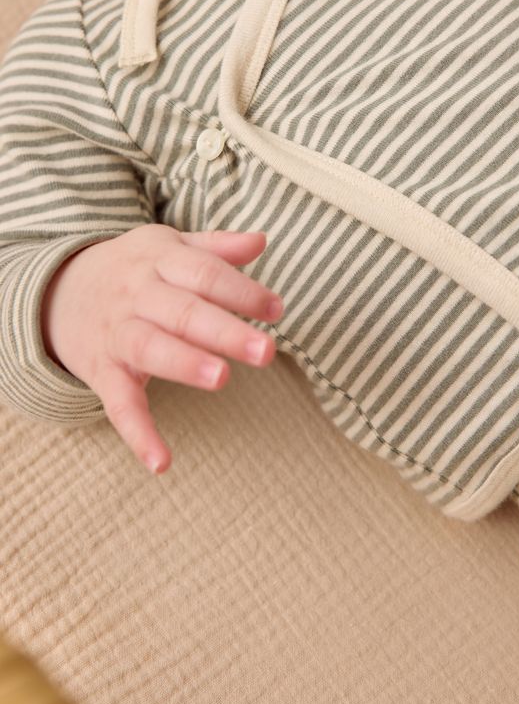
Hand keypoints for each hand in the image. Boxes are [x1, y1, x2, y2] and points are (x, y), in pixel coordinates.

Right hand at [41, 224, 283, 473]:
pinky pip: (119, 404)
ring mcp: (118, 334)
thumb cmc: (134, 269)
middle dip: (225, 331)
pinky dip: (138, 434)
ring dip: (186, 364)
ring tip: (221, 378)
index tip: (276, 309)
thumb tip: (261, 240)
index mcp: (160, 260)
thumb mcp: (169, 246)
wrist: (57, 290)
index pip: (204, 273)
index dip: (241, 290)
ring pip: (151, 348)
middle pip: (184, 311)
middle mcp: (137, 295)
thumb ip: (215, 247)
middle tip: (266, 351)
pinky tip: (162, 463)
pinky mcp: (102, 372)